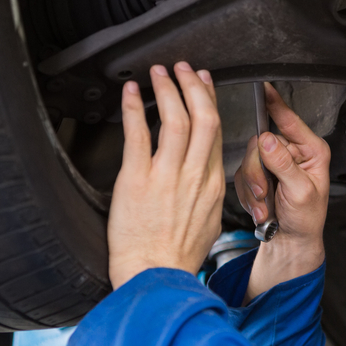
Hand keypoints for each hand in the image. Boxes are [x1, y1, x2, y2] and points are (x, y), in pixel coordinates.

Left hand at [107, 62, 225, 289]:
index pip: (216, 132)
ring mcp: (166, 176)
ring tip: (159, 73)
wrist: (157, 276)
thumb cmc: (178, 256)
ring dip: (167, 90)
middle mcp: (193, 175)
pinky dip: (133, 109)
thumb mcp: (209, 222)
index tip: (204, 86)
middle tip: (184, 69)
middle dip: (193, 86)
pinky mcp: (137, 180)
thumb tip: (204, 179)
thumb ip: (208, 194)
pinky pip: (137, 135)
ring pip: (175, 119)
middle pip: (203, 117)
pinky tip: (129, 93)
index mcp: (212, 184)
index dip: (210, 102)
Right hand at [234, 83, 329, 300]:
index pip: (289, 119)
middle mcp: (291, 150)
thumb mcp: (300, 193)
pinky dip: (247, 194)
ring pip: (247, 160)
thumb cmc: (307, 219)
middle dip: (257, 172)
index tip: (263, 87)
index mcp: (310, 149)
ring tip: (265, 206)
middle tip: (263, 194)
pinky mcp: (258, 173)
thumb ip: (283, 165)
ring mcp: (273, 161)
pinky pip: (241, 175)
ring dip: (252, 188)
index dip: (275, 103)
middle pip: (259, 143)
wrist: (292, 241)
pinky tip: (261, 207)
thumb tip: (268, 139)